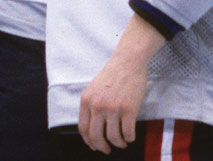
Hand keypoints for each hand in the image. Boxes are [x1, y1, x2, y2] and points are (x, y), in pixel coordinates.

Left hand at [78, 14, 164, 153]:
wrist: (128, 62)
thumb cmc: (112, 75)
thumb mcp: (93, 89)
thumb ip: (91, 106)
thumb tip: (91, 128)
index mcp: (86, 101)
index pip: (83, 129)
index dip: (89, 141)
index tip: (94, 146)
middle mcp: (97, 106)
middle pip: (96, 136)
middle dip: (102, 147)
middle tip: (108, 149)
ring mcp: (113, 108)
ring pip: (113, 137)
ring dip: (118, 144)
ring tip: (122, 142)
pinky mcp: (129, 110)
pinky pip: (128, 133)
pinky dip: (129, 138)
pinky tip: (130, 136)